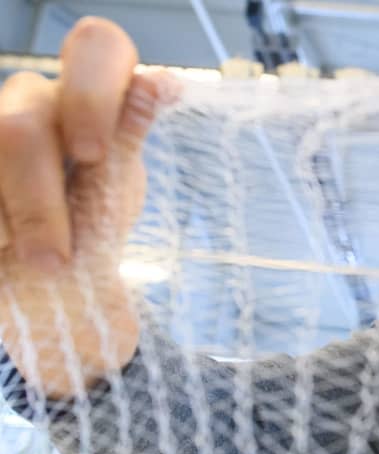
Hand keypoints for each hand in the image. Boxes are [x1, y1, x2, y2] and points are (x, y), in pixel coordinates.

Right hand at [0, 17, 175, 396]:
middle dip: (38, 205)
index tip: (93, 154)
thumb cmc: (88, 230)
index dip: (93, 93)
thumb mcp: (113, 199)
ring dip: (12, 220)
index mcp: (94, 100)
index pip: (99, 48)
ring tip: (32, 266)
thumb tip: (159, 85)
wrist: (48, 276)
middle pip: (22, 125)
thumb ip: (123, 149)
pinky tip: (6, 249)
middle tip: (54, 262)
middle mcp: (38, 100)